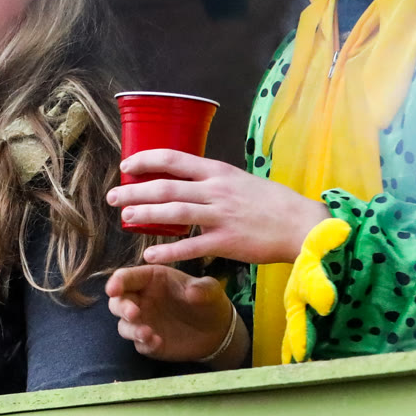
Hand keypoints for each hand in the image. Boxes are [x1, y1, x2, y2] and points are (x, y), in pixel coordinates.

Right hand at [104, 264, 246, 365]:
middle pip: (118, 301)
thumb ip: (202, 288)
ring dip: (131, 329)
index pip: (126, 277)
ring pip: (124, 325)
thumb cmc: (208, 301)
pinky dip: (145, 343)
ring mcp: (143, 321)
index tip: (113, 289)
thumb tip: (191, 292)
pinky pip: (139, 344)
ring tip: (147, 333)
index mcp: (151, 279)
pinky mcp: (148, 342)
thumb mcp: (210, 289)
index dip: (117, 282)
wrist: (217, 331)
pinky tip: (158, 342)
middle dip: (121, 307)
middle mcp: (142, 299)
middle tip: (133, 313)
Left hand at [106, 151, 327, 266]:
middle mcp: (216, 190)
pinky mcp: (227, 242)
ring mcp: (220, 216)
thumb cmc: (273, 203)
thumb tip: (190, 182)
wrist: (302, 224)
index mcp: (219, 172)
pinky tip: (149, 256)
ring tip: (124, 219)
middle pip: (165, 187)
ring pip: (173, 212)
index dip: (146, 160)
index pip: (174, 159)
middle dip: (134, 190)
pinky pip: (190, 247)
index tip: (127, 165)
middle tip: (113, 196)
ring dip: (145, 215)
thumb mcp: (242, 181)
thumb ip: (215, 182)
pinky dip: (168, 252)